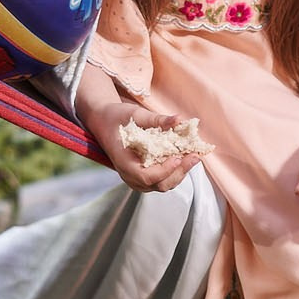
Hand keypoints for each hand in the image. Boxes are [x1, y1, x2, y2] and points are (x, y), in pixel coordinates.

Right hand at [87, 99, 201, 192]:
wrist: (104, 122)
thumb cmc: (116, 117)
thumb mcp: (135, 114)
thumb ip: (157, 119)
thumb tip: (179, 120)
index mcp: (123, 162)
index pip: (145, 177)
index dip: (164, 170)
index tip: (178, 157)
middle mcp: (129, 174)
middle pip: (159, 185)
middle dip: (180, 172)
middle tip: (195, 156)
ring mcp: (136, 178)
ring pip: (162, 185)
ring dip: (180, 173)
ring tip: (193, 156)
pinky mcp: (143, 175)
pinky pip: (161, 180)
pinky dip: (175, 172)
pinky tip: (185, 158)